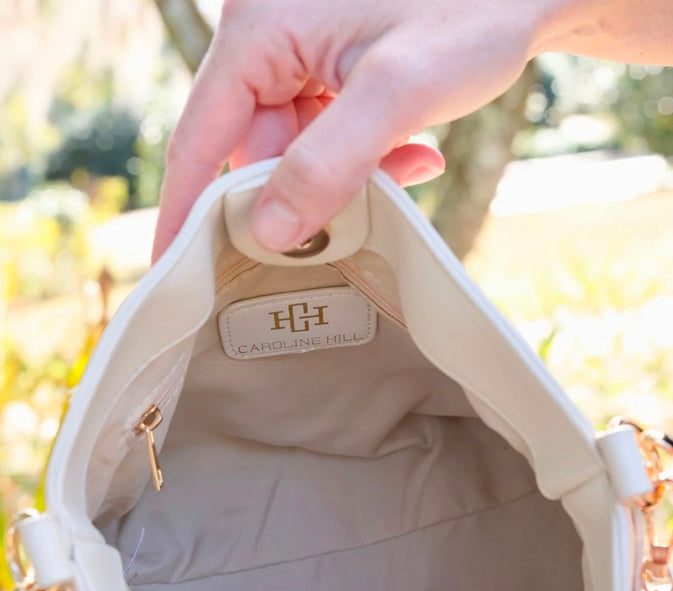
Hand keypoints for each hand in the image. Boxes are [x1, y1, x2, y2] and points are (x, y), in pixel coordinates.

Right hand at [152, 0, 547, 259]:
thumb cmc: (474, 6)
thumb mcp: (398, 90)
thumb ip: (328, 164)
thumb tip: (270, 232)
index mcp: (260, 26)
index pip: (199, 136)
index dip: (189, 209)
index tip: (173, 270)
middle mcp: (267, 33)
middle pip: (253, 148)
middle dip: (303, 191)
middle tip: (358, 211)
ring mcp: (299, 48)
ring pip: (293, 147)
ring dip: (346, 174)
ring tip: (407, 160)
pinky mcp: (330, 61)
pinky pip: (324, 131)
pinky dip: (363, 154)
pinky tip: (409, 149)